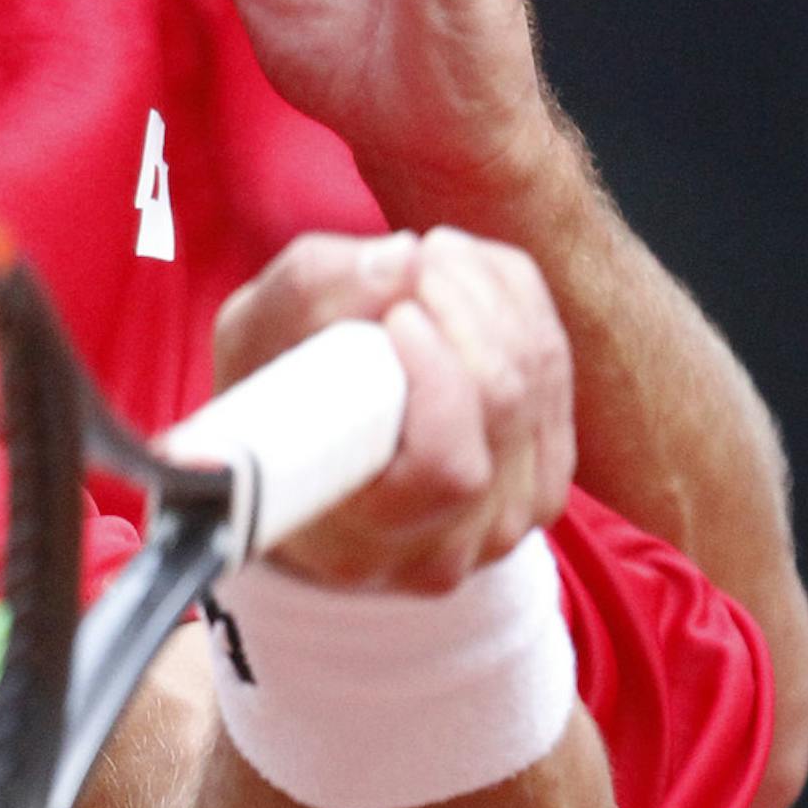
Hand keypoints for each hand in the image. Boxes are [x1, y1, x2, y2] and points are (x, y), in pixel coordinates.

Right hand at [210, 226, 573, 591]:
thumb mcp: (250, 345)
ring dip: (492, 295)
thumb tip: (401, 259)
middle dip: (468, 306)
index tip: (397, 315)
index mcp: (358, 540)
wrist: (303, 469)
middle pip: (504, 407)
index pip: (444, 469)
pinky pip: (557, 375)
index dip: (437, 378)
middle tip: (419, 257)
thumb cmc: (265, 409)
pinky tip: (467, 283)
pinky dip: (520, 310)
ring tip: (434, 257)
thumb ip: (308, 296)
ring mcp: (504, 525)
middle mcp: (442, 550)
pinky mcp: (542, 484)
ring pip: (540, 382)